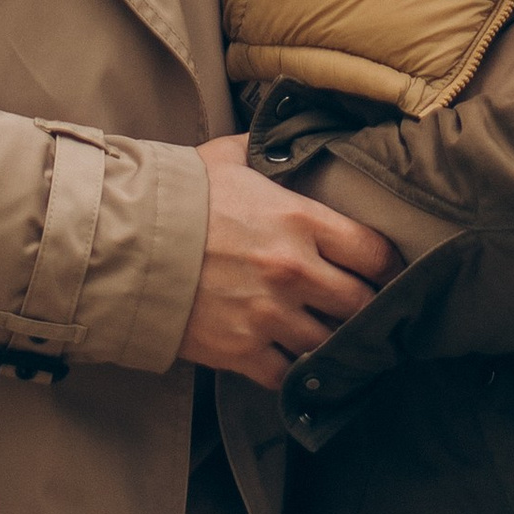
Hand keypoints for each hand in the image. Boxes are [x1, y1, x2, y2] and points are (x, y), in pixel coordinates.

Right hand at [180, 133, 402, 387]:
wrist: (123, 243)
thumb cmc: (179, 195)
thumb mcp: (229, 158)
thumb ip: (269, 152)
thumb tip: (292, 138)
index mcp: (299, 219)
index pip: (374, 252)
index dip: (389, 267)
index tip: (390, 273)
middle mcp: (293, 270)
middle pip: (361, 304)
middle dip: (368, 308)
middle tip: (369, 311)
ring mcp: (267, 315)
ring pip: (328, 344)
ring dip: (334, 342)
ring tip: (337, 340)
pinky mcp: (239, 350)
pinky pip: (286, 375)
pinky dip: (294, 373)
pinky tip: (296, 363)